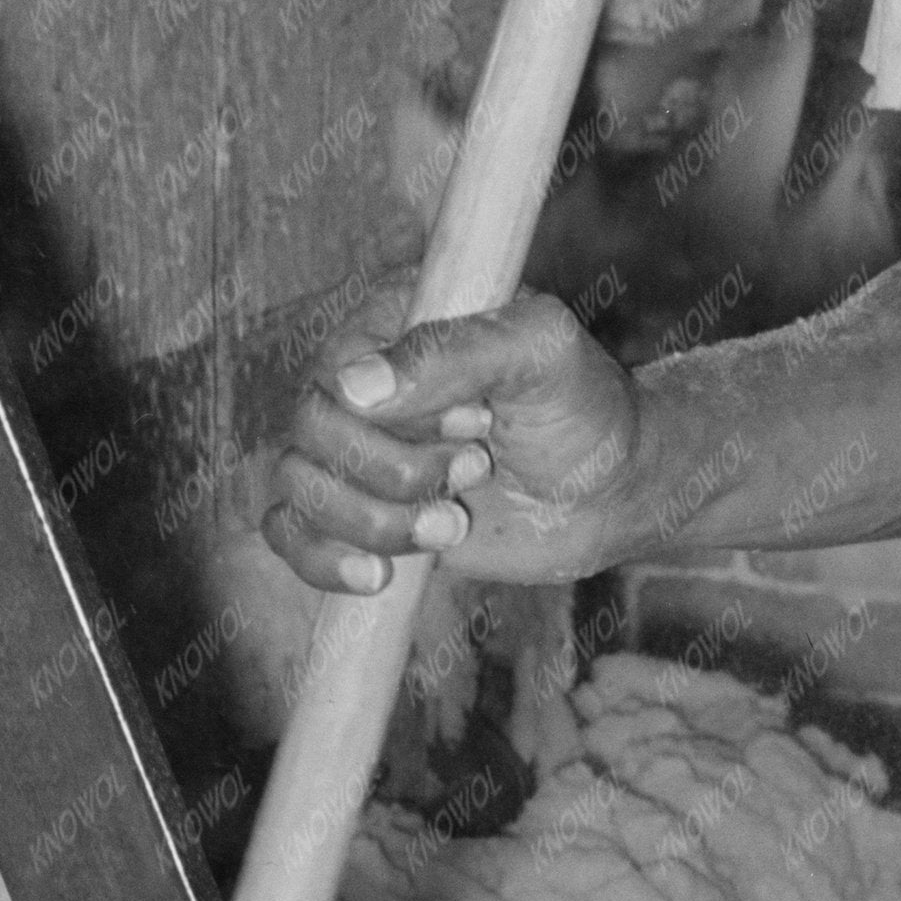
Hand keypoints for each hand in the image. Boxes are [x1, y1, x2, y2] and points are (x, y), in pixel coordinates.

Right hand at [260, 280, 641, 593]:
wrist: (611, 492)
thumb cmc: (583, 408)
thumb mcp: (541, 352)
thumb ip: (456, 351)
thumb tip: (351, 385)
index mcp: (392, 322)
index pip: (336, 370)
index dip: (398, 417)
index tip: (478, 421)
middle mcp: (360, 382)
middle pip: (310, 433)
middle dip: (396, 472)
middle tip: (476, 469)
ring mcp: (353, 449)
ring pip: (295, 486)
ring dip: (375, 520)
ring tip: (453, 523)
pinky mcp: (354, 512)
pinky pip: (288, 533)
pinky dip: (322, 559)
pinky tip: (378, 578)